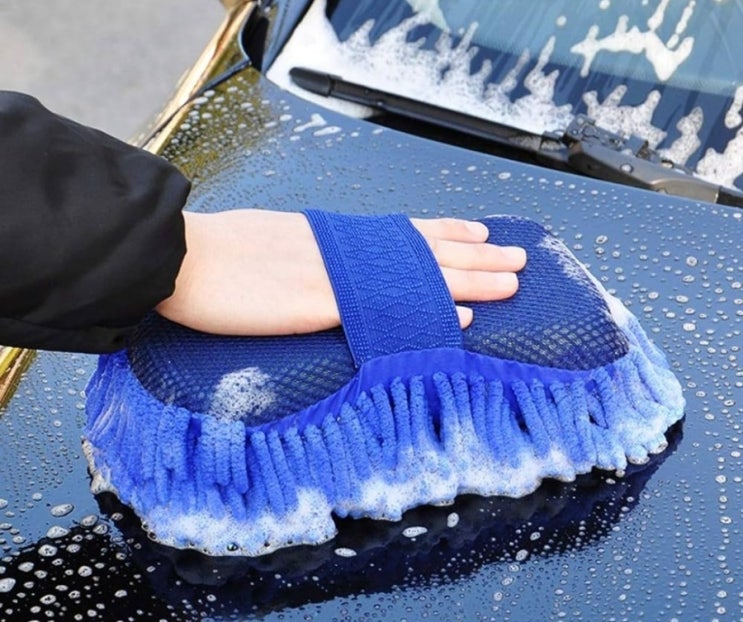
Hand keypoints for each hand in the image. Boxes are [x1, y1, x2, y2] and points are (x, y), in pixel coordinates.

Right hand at [156, 210, 525, 335]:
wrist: (178, 257)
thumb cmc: (212, 253)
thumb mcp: (265, 243)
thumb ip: (300, 255)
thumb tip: (317, 267)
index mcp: (328, 235)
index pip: (400, 231)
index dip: (445, 233)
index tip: (480, 232)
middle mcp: (341, 249)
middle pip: (422, 250)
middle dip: (477, 255)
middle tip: (518, 259)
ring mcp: (334, 276)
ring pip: (418, 274)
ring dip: (471, 278)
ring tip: (512, 281)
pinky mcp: (319, 303)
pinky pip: (386, 307)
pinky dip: (426, 309)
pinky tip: (461, 314)